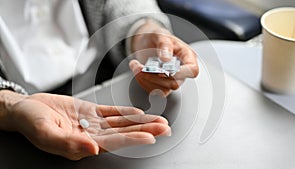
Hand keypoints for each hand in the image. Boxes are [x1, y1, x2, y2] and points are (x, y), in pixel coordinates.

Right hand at [0, 91, 169, 159]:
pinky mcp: (89, 111)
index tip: (151, 137)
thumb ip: (69, 143)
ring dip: (140, 121)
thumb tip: (92, 149)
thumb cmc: (31, 122)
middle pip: (124, 133)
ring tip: (159, 121)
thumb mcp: (45, 133)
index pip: (114, 142)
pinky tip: (138, 113)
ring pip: (121, 123)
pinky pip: (111, 112)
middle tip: (164, 128)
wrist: (24, 108)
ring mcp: (92, 123)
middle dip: (145, 130)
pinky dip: (125, 112)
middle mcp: (91, 135)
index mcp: (82, 144)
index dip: (132, 139)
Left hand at [129, 19, 198, 95]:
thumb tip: (166, 60)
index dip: (180, 73)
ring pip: (163, 90)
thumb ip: (164, 45)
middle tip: (142, 67)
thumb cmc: (158, 38)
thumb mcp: (161, 35)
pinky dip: (143, 82)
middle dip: (155, 76)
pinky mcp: (160, 85)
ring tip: (136, 66)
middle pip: (174, 83)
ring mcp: (171, 80)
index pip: (192, 71)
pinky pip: (153, 91)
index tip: (165, 69)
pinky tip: (137, 71)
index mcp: (187, 57)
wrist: (148, 42)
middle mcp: (181, 71)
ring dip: (146, 80)